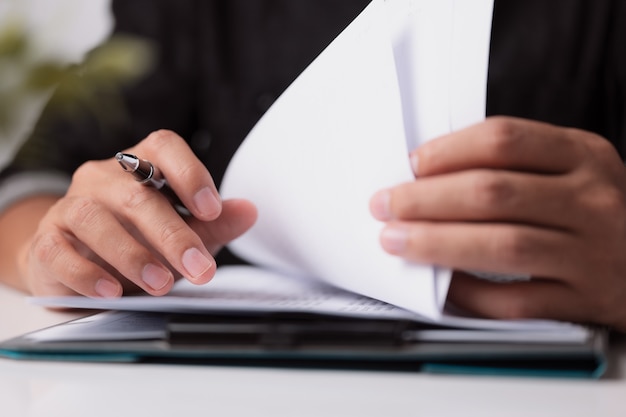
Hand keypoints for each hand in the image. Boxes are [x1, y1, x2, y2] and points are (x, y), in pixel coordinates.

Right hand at [19, 130, 256, 297]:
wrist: (77, 263)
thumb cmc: (138, 242)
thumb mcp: (183, 234)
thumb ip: (214, 224)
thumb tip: (249, 211)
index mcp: (141, 165)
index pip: (164, 147)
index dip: (190, 173)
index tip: (212, 209)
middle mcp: (104, 178)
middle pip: (137, 194)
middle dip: (173, 235)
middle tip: (200, 268)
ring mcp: (71, 205)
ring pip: (95, 217)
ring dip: (132, 254)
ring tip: (160, 284)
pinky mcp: (47, 239)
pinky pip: (59, 250)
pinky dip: (87, 273)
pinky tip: (112, 292)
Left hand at [370, 116, 625, 329]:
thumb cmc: (600, 212)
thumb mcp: (574, 170)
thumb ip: (516, 166)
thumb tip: (431, 177)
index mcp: (582, 156)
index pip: (504, 140)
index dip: (448, 151)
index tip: (411, 164)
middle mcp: (590, 200)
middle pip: (492, 193)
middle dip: (426, 199)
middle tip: (386, 204)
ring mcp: (591, 252)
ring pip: (501, 245)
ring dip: (437, 242)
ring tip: (396, 240)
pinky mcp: (586, 300)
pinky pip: (517, 299)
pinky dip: (473, 293)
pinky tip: (443, 285)